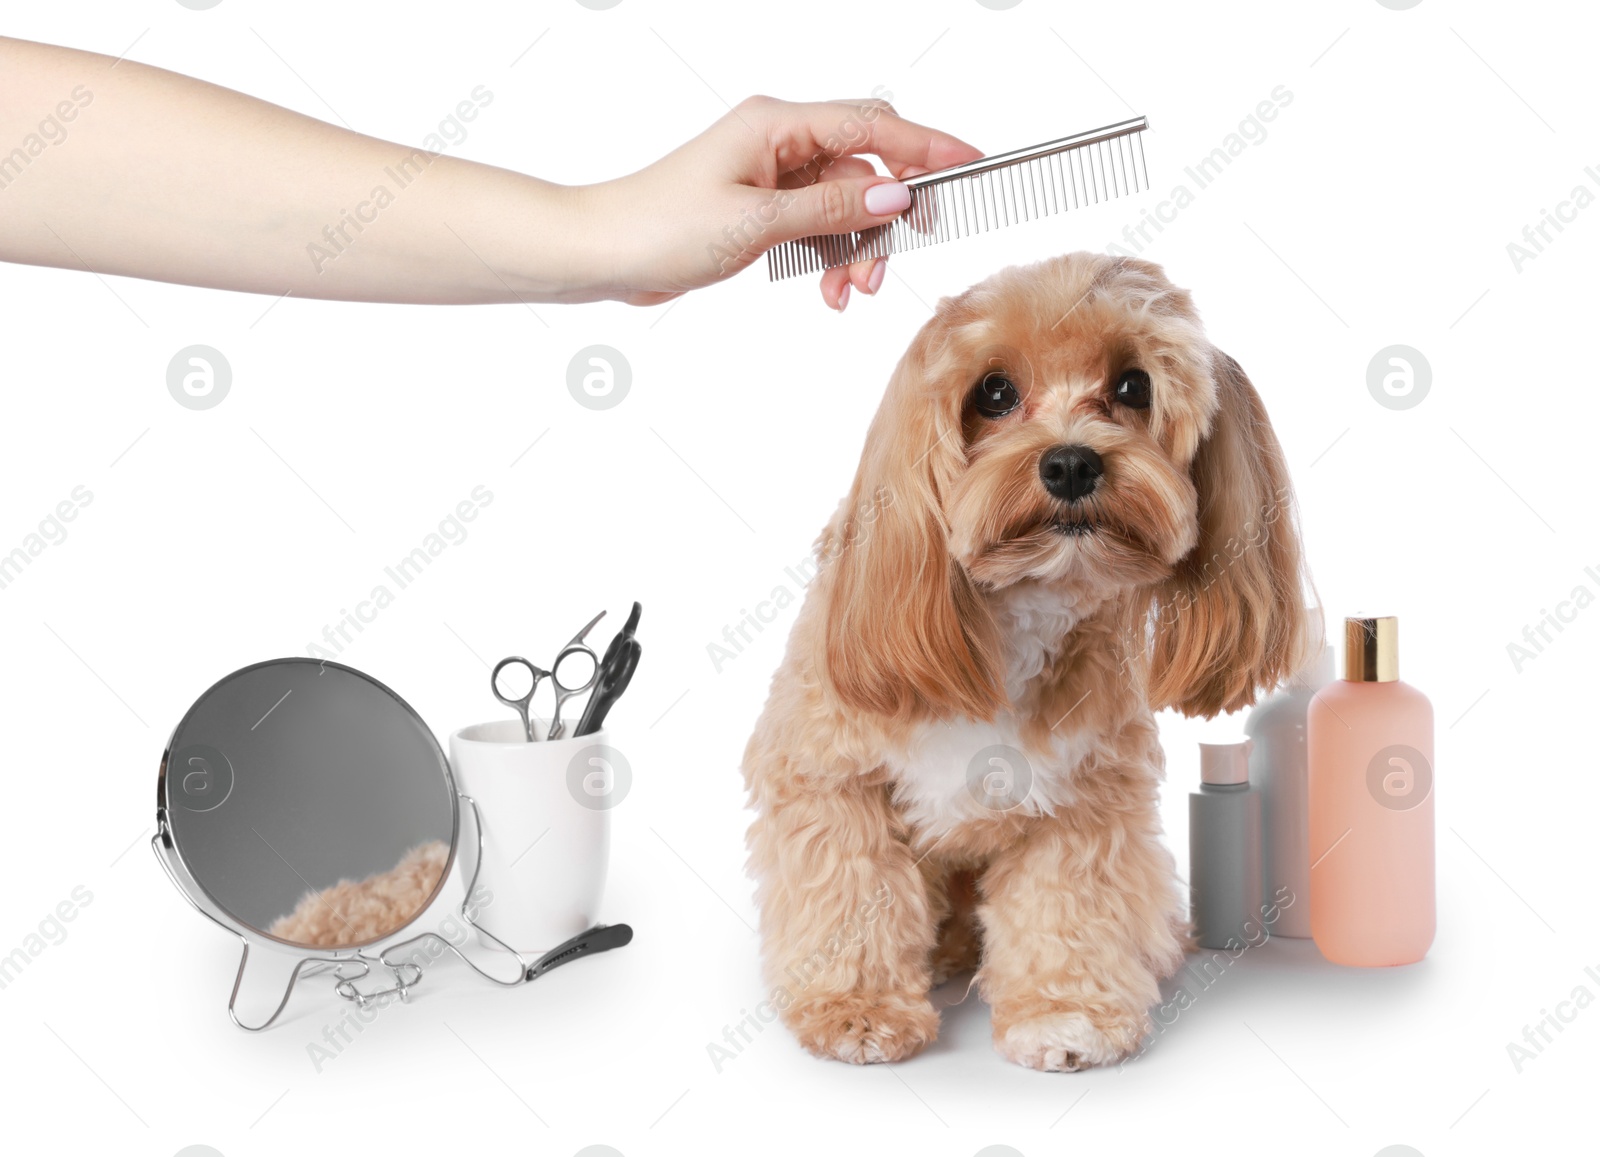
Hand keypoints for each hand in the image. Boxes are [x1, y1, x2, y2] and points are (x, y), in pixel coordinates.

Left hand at [586, 95, 981, 309]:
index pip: (873, 126)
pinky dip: (830, 257)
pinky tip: (829, 290)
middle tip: (883, 269)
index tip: (970, 163)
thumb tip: (893, 193)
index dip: (927, 146)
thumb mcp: (757, 222)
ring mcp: (771, 176)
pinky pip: (819, 226)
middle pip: (865, 168)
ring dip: (856, 249)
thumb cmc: (660, 226)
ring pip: (845, 205)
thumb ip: (832, 208)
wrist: (603, 253)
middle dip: (885, 220)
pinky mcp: (761, 209)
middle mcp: (778, 142)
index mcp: (777, 125)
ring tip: (848, 291)